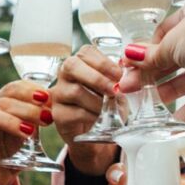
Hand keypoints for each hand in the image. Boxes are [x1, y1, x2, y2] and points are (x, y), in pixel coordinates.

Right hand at [0, 81, 46, 184]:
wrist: (1, 176)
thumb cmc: (15, 151)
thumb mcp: (32, 130)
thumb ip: (40, 115)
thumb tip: (55, 99)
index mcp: (3, 101)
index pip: (14, 88)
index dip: (30, 90)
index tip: (48, 99)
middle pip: (5, 99)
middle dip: (28, 108)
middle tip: (46, 118)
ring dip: (11, 120)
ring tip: (29, 131)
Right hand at [50, 45, 121, 175]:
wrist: (95, 132)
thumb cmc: (105, 105)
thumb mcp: (115, 90)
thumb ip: (119, 81)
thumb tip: (126, 78)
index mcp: (81, 62)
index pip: (85, 52)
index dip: (103, 62)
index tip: (119, 75)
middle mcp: (65, 74)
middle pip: (72, 66)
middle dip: (97, 78)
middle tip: (114, 90)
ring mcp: (59, 94)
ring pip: (75, 91)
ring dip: (97, 101)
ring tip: (109, 109)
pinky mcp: (58, 114)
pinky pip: (75, 112)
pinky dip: (92, 116)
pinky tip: (100, 119)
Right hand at [117, 0, 184, 110]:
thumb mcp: (172, 42)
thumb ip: (152, 54)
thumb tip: (131, 56)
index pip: (167, 30)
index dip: (147, 49)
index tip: (131, 65)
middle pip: (178, 55)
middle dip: (154, 72)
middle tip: (131, 87)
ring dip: (170, 89)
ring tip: (148, 102)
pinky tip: (177, 115)